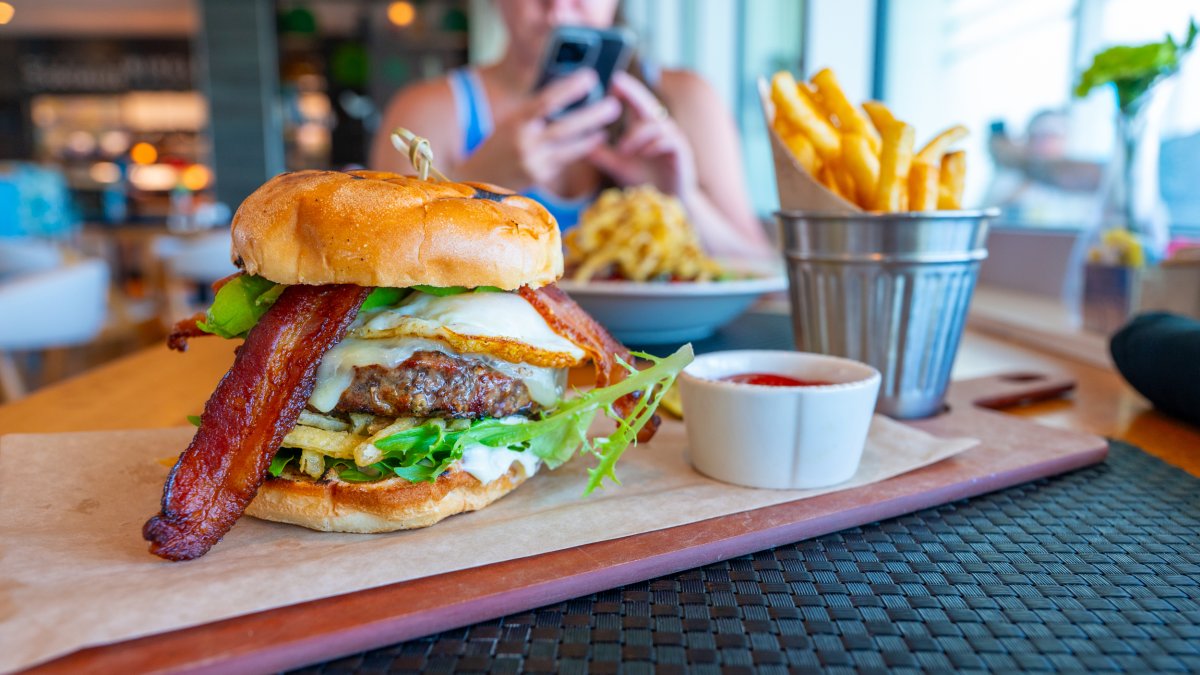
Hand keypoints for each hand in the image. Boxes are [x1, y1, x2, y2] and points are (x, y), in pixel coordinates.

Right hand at [457, 69, 621, 189]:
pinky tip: (594, 139)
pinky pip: (565, 160)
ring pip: (570, 147)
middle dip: (593, 115)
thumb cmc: (498, 142)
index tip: (590, 77)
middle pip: (565, 127)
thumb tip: (567, 91)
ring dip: (592, 135)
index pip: (546, 101)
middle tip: (614, 104)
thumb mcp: (510, 120)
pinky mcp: (539, 178)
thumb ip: (534, 110)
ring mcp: (533, 162)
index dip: (570, 88)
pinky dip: (581, 148)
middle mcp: (524, 142)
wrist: (476, 177)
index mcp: (516, 121)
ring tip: (608, 123)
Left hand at [587, 71, 698, 197]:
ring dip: (636, 134)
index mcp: (646, 129)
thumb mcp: (618, 166)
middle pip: (648, 103)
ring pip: (656, 125)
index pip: (637, 103)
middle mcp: (661, 130)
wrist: (668, 204)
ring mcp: (673, 140)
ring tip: (623, 150)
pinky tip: (645, 153)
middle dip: (633, 91)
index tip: (612, 82)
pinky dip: (654, 145)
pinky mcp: (682, 154)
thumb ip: (601, 154)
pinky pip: (670, 141)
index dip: (627, 90)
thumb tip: (576, 143)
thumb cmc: (644, 182)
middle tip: (617, 81)